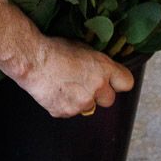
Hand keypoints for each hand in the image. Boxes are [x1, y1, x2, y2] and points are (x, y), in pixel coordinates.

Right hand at [12, 36, 134, 118]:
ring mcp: (82, 103)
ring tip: (66, 85)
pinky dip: (65, 104)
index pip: (127, 83)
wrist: (33, 60)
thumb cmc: (55, 49)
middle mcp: (97, 88)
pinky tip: (56, 91)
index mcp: (104, 69)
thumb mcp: (83, 48)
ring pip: (89, 107)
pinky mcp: (66, 112)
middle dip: (100, 94)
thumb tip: (103, 69)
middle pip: (109, 100)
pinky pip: (71, 112)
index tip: (114, 81)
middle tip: (86, 84)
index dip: (119, 82)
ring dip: (82, 99)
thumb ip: (98, 63)